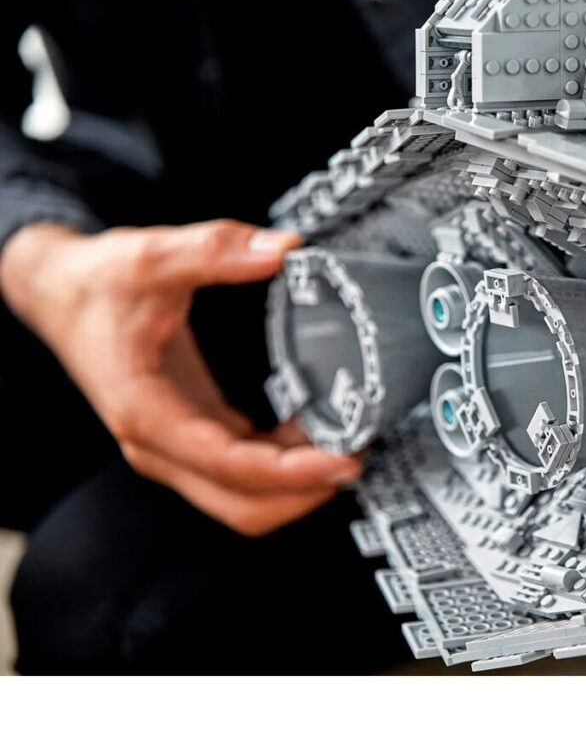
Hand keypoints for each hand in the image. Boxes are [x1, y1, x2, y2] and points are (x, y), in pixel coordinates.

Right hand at [0, 219, 360, 535]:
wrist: (59, 292)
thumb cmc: (97, 283)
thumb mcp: (152, 255)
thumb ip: (216, 249)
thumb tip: (282, 250)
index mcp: (146, 410)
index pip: (229, 464)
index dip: (292, 472)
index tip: (343, 460)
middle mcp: (158, 442)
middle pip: (241, 505)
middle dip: (304, 492)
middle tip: (357, 457)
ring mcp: (173, 443)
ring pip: (242, 496)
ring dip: (297, 483)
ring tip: (347, 443)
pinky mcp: (188, 432)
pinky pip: (241, 470)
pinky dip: (282, 464)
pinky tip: (314, 431)